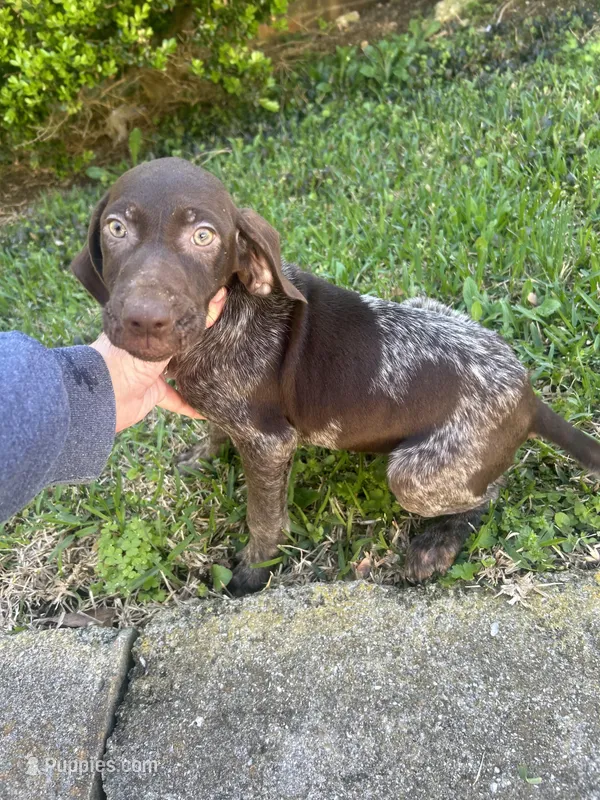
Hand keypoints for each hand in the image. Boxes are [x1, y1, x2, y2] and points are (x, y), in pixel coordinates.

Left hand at [91, 287, 226, 432]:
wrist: (105, 395)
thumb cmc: (128, 358)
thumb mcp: (164, 337)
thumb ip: (192, 323)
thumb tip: (220, 296)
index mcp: (146, 327)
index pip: (173, 316)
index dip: (192, 312)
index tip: (216, 308)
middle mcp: (148, 346)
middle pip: (177, 343)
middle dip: (195, 342)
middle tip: (223, 339)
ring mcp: (149, 371)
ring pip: (177, 371)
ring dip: (193, 373)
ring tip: (217, 370)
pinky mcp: (152, 393)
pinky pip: (175, 399)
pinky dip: (189, 405)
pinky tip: (206, 410)